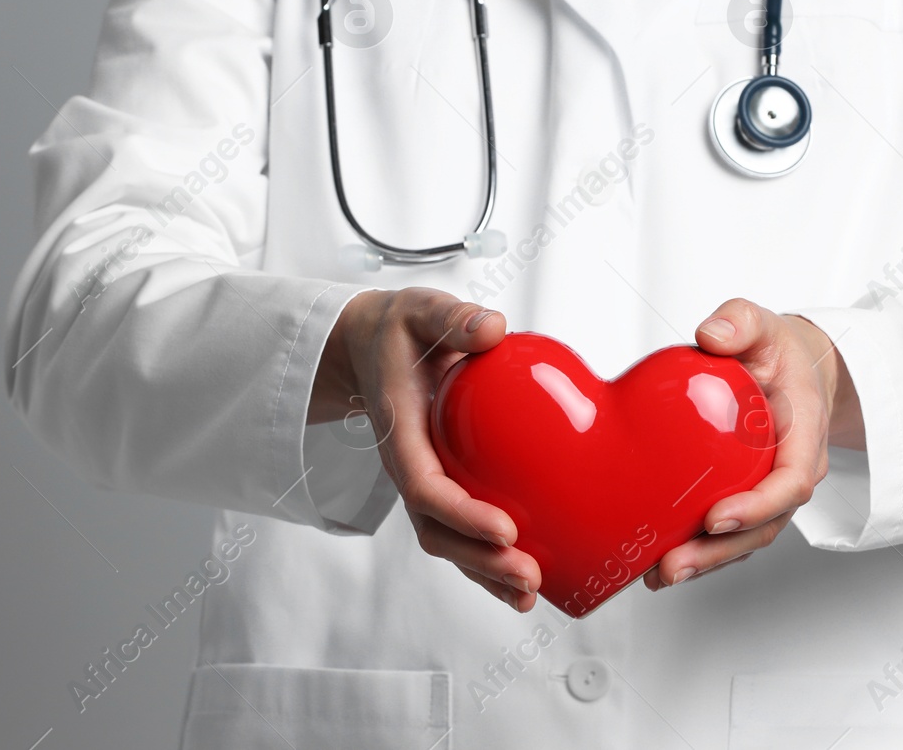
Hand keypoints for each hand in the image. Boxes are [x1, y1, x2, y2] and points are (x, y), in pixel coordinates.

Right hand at [310, 289, 540, 611]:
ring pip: (449, 542)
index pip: (426, 487)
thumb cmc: (401, 330)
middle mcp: (410, 467)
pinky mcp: (445, 485)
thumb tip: (491, 329)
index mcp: (401, 432)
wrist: (372, 346)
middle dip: (479, 560)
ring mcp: (426, 481)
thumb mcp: (420, 309)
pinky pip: (463, 532)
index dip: (462, 514)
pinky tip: (525, 581)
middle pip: (437, 530)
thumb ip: (452, 317)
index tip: (505, 528)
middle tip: (527, 574)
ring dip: (486, 572)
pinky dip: (489, 560)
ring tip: (530, 591)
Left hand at [644, 298, 863, 590]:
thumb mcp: (763, 324)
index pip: (791, 484)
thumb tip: (712, 335)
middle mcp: (789, 473)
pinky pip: (725, 534)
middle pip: (764, 527)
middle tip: (673, 564)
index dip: (757, 507)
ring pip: (743, 540)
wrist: (790, 369)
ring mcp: (767, 491)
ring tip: (658, 575)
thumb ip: (741, 321)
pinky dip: (697, 551)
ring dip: (704, 562)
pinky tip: (655, 564)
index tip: (716, 518)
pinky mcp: (743, 498)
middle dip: (720, 552)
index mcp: (803, 436)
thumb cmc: (778, 351)